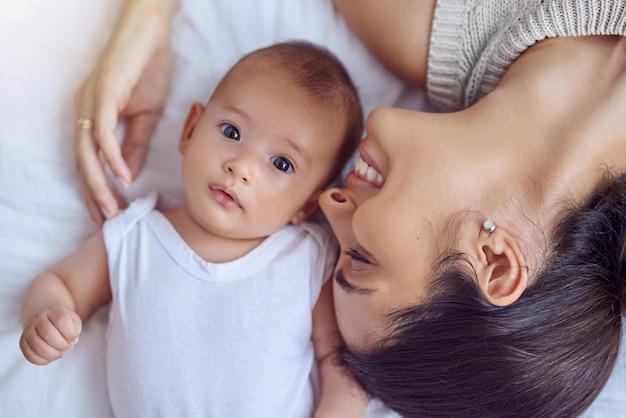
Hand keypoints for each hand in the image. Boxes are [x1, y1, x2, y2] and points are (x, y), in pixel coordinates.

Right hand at [20, 305, 81, 364]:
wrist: (44, 316)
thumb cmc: (62, 321)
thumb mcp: (73, 320)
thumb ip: (75, 330)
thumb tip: (72, 343)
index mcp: (53, 311)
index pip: (61, 320)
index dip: (70, 333)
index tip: (74, 339)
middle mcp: (38, 319)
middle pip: (48, 333)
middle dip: (62, 345)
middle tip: (68, 347)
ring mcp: (28, 330)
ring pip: (38, 346)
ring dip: (53, 354)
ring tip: (61, 353)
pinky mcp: (23, 342)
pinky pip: (30, 355)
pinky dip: (43, 361)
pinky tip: (51, 358)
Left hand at [74, 0, 175, 225]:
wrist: (151, 33)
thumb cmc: (147, 69)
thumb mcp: (144, 116)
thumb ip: (134, 145)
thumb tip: (129, 174)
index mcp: (91, 116)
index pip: (88, 161)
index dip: (95, 189)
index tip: (107, 214)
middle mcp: (83, 111)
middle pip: (82, 162)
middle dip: (93, 195)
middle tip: (106, 222)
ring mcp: (90, 103)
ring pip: (87, 153)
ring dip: (99, 184)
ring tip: (111, 209)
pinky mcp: (103, 94)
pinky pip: (102, 132)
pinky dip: (112, 157)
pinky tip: (124, 177)